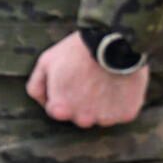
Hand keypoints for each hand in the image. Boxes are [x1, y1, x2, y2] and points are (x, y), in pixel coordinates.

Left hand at [26, 31, 148, 127]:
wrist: (112, 43)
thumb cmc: (76, 51)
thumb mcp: (45, 62)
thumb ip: (36, 86)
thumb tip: (43, 102)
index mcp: (61, 109)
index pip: (56, 112)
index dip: (59, 95)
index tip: (67, 81)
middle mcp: (83, 119)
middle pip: (78, 116)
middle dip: (79, 102)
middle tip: (85, 79)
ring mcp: (106, 119)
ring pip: (99, 116)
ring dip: (99, 104)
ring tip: (101, 80)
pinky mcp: (126, 114)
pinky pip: (119, 112)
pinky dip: (118, 102)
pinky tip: (116, 84)